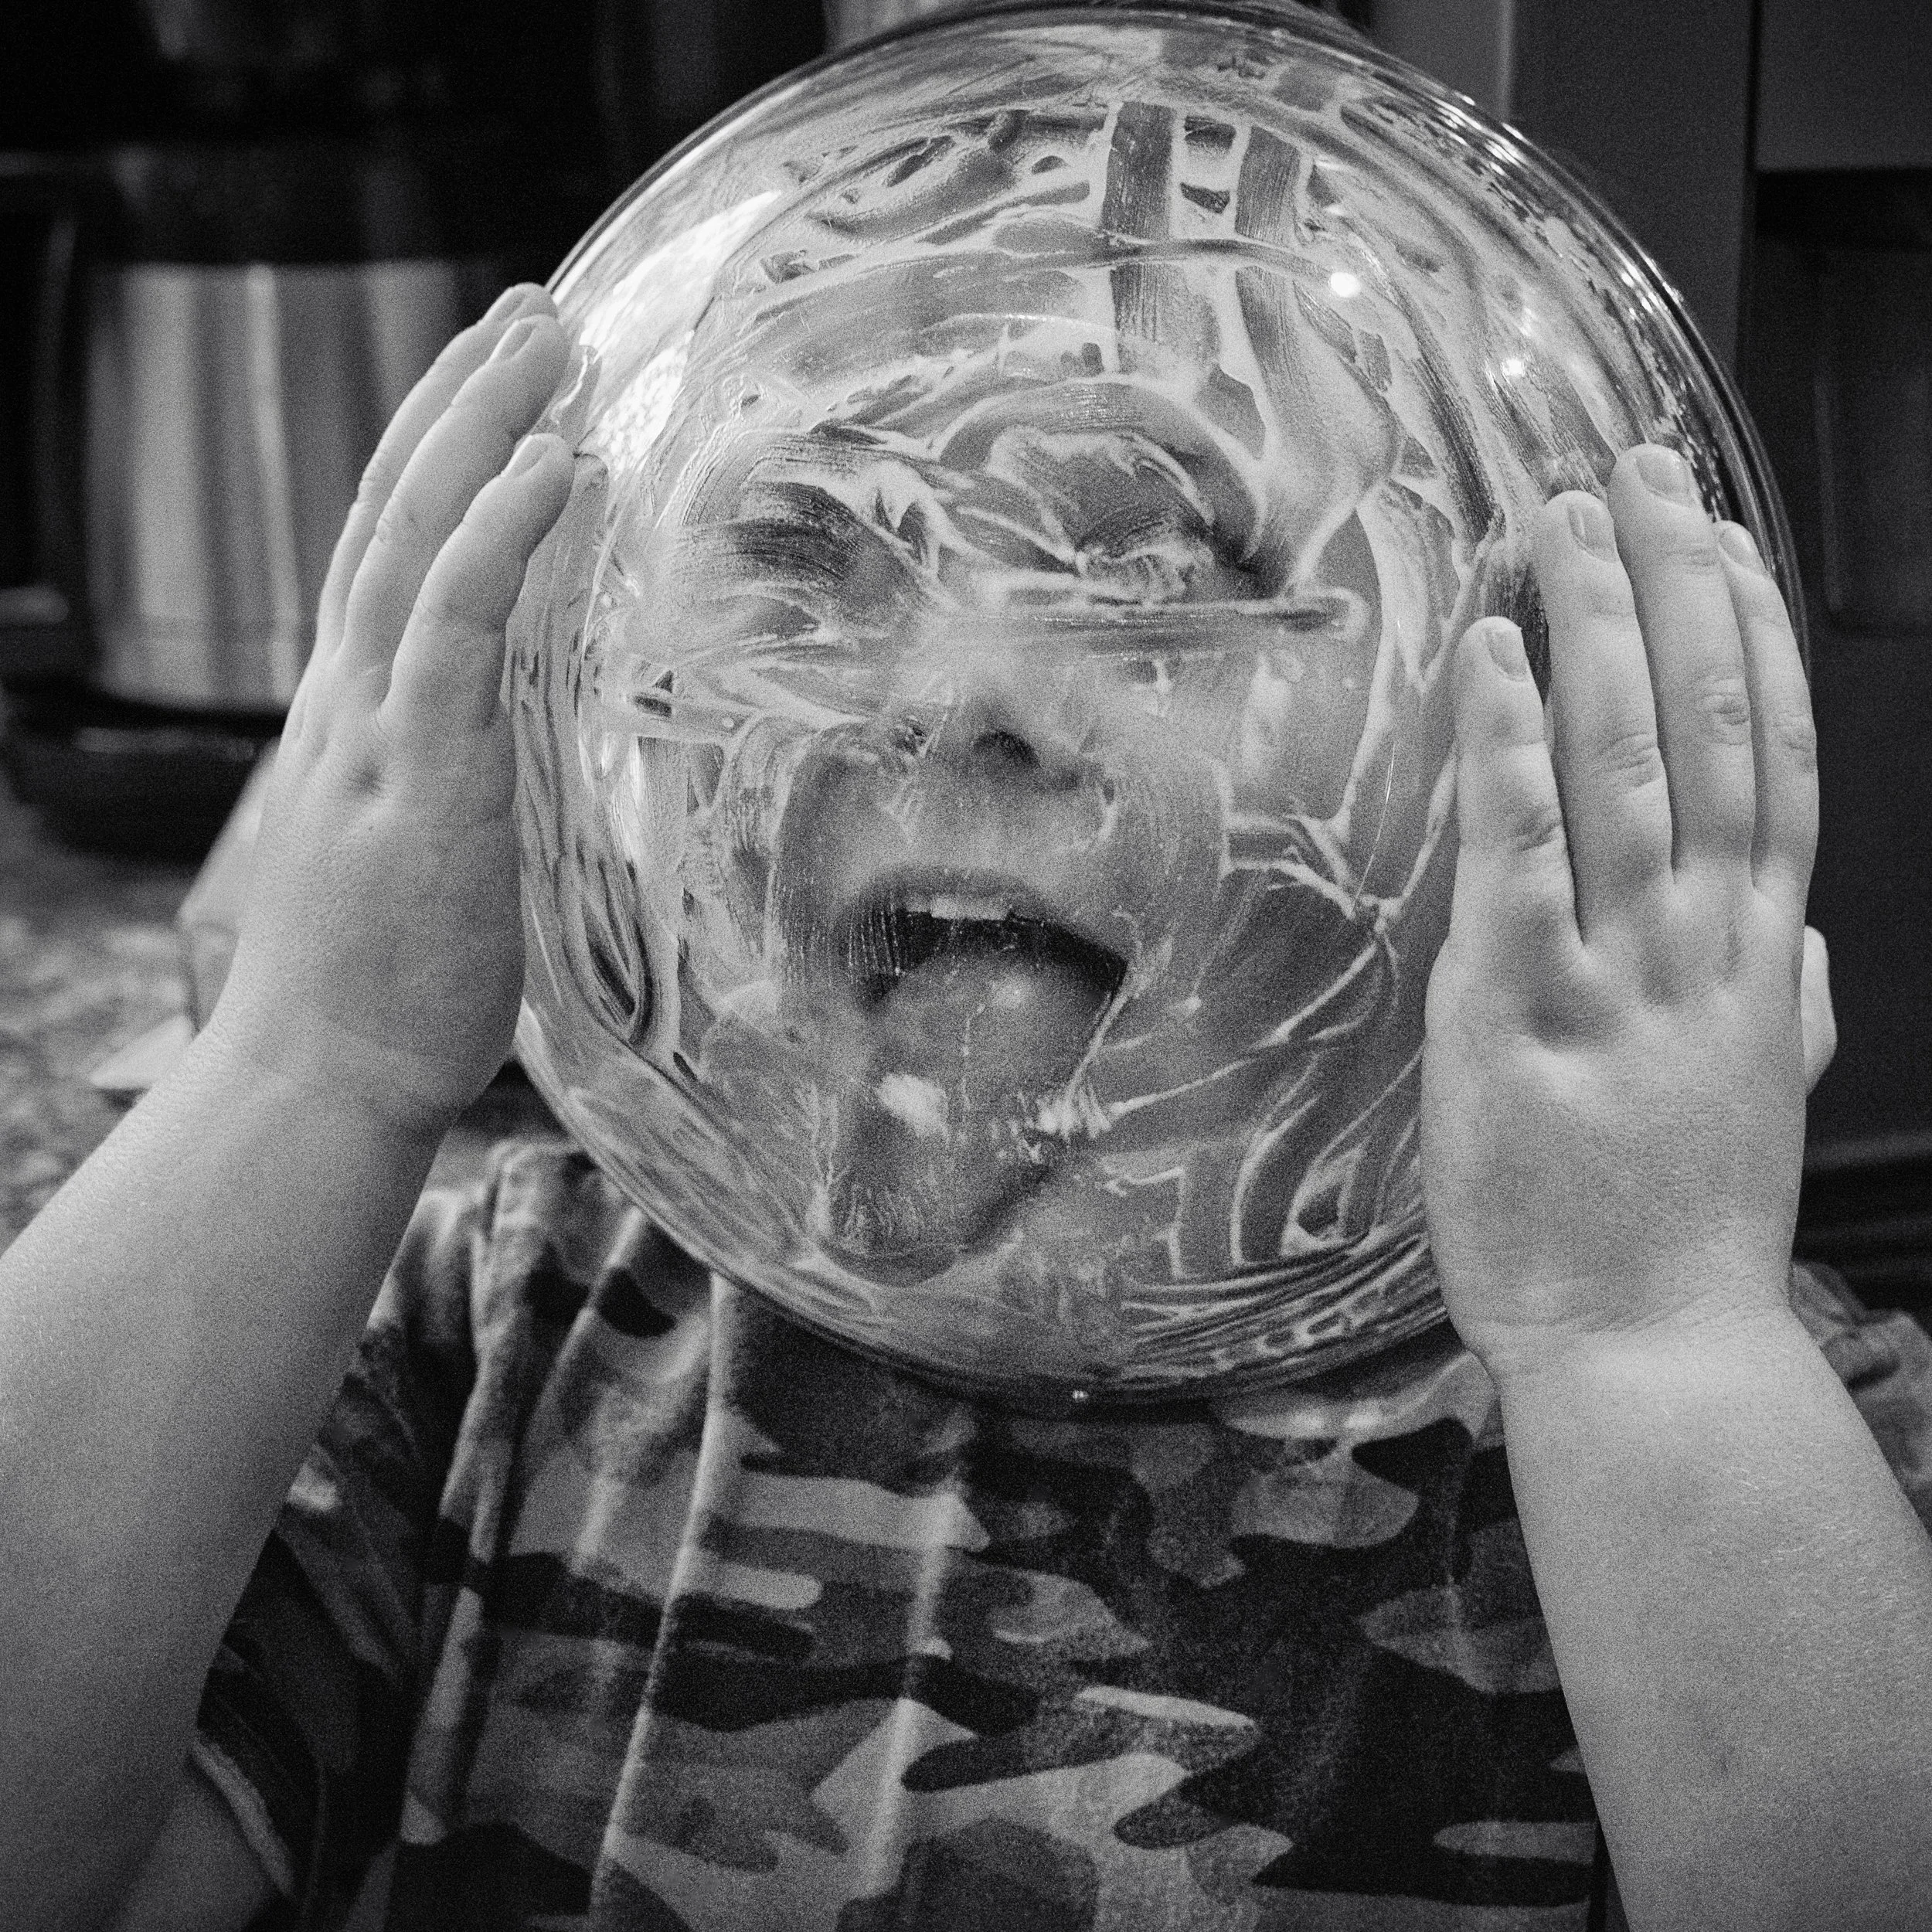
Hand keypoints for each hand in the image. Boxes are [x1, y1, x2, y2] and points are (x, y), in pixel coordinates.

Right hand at [207, 284, 575, 1137]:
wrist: (319, 1078)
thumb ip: (458, 781)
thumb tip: (522, 757)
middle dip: (462, 402)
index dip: (439, 456)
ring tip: (551, 339)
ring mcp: (379, 729)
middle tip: (530, 311)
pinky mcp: (423, 774)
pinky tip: (554, 464)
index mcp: (356, 713)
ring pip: (417, 539)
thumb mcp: (419, 853)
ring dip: (485, 429)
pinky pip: (458, 626)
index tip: (497, 383)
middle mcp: (353, 698)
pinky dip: (499, 535)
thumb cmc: (378, 983)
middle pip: (396, 512)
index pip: (390, 551)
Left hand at [1420, 444, 1818, 1382]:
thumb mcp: (1759, 1097)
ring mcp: (1619, 973)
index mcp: (1755, 953)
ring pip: (1627, 766)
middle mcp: (1702, 941)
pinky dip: (1513, 749)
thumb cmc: (1686, 1229)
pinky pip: (1524, 856)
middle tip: (1633, 472)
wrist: (1651, 1353)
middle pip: (1705, 727)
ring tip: (1566, 520)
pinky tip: (1500, 658)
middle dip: (1674, 587)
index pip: (1766, 757)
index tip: (1718, 538)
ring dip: (1600, 628)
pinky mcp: (1523, 1015)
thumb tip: (1801, 938)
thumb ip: (1787, 1003)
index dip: (1745, 634)